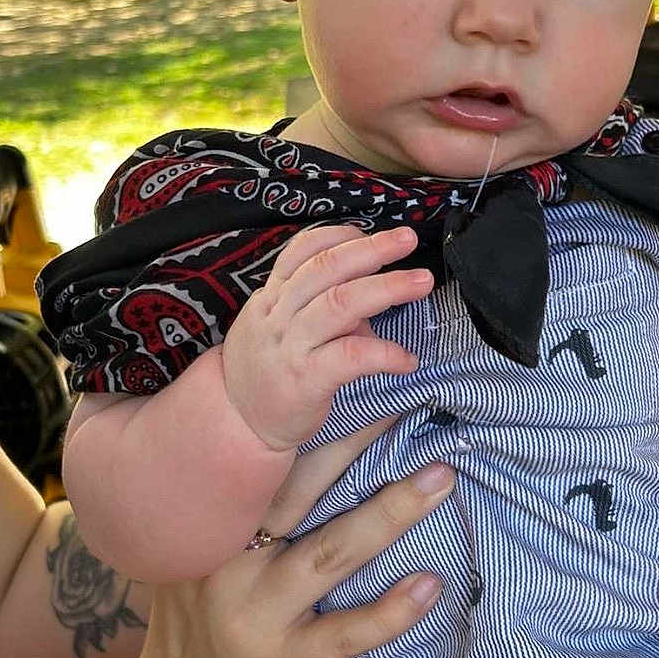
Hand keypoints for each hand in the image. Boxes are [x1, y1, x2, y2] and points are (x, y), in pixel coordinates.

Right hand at [122, 417, 454, 657]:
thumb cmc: (197, 600)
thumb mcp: (194, 538)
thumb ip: (231, 493)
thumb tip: (282, 418)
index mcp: (214, 521)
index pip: (268, 458)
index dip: (310, 418)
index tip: (354, 380)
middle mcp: (235, 560)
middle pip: (302, 491)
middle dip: (356, 444)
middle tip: (408, 406)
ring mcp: (263, 613)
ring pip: (332, 554)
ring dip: (390, 513)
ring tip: (440, 478)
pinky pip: (343, 634)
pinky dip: (389, 611)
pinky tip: (430, 585)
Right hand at [221, 224, 433, 450]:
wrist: (239, 422)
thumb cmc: (268, 370)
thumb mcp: (281, 327)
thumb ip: (320, 306)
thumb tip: (371, 297)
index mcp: (273, 297)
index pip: (302, 250)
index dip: (339, 236)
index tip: (369, 235)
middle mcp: (279, 315)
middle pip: (327, 269)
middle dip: (372, 249)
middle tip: (407, 240)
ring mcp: (291, 346)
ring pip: (340, 304)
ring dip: (387, 288)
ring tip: (420, 283)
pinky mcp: (306, 380)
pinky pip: (350, 357)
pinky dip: (385, 353)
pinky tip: (407, 359)